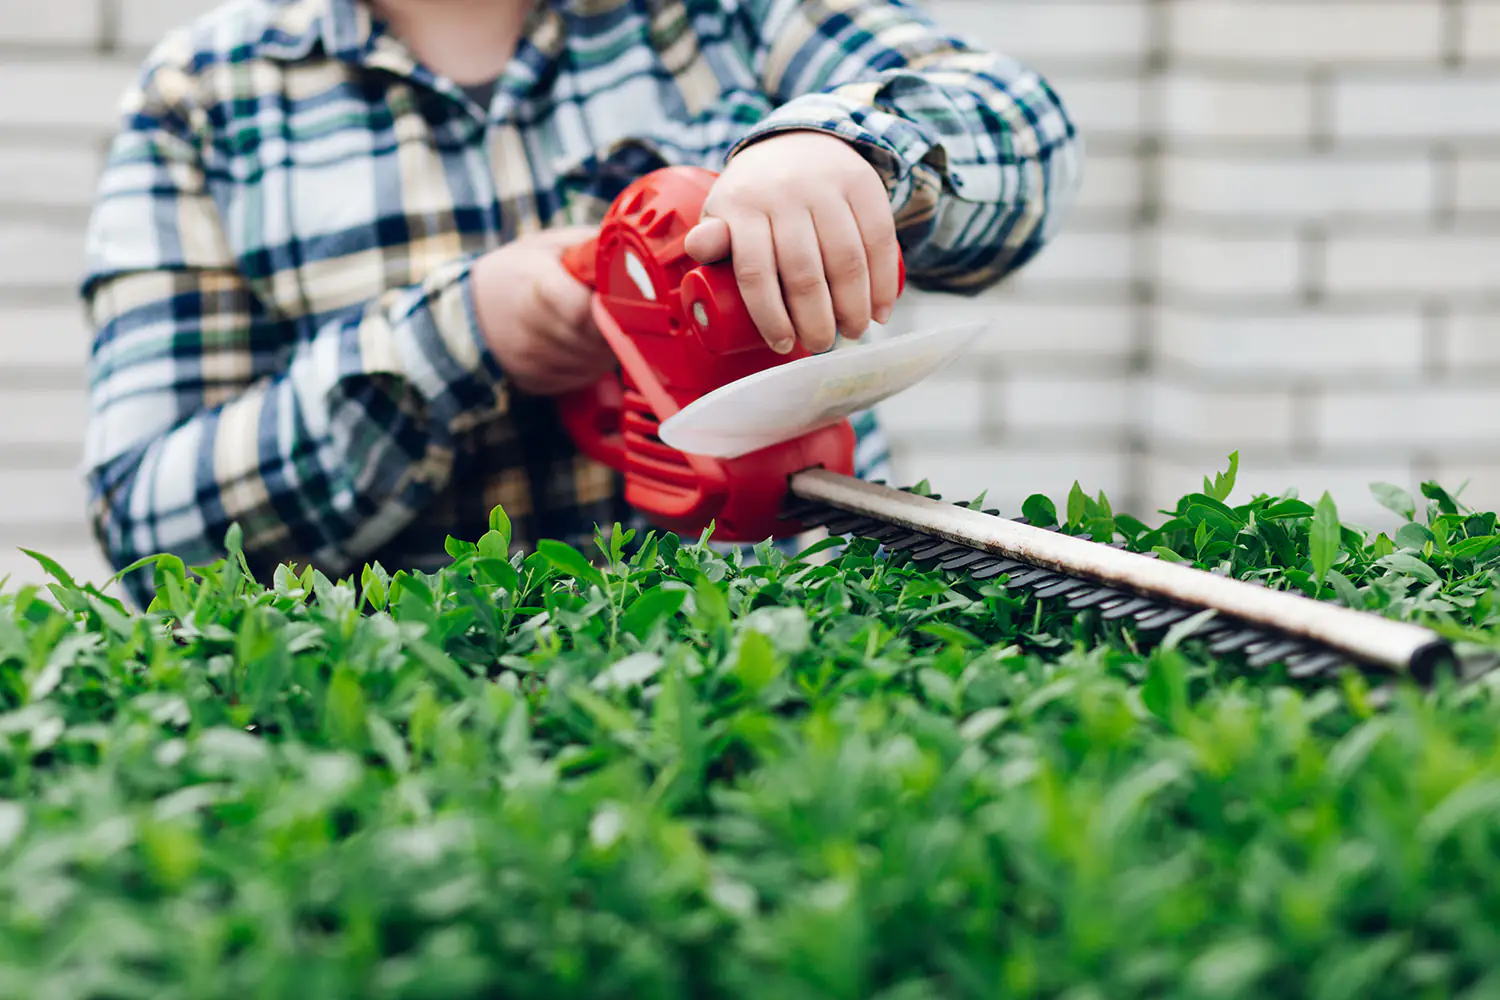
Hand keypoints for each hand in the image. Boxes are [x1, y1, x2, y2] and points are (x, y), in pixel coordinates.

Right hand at [470, 226, 615, 395]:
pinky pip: (583, 377)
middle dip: (615, 324)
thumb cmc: (518, 271)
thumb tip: (639, 251)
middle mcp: (535, 333)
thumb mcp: (552, 245)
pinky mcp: (539, 384)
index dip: (614, 305)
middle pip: (599, 339)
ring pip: (597, 362)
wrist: (470, 310)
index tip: (623, 296)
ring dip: (605, 345)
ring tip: (591, 322)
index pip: (590, 312)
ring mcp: (536, 363)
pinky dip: (589, 362)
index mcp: (540, 290)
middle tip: (611, 307)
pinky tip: (577, 342)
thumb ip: (594, 248)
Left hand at [683, 131, 900, 354]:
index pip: (755, 272)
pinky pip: (880, 240)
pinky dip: (884, 283)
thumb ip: (712, 237)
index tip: (782, 345)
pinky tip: (881, 311)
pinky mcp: (863, 184)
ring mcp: (827, 187)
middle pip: (804, 272)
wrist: (800, 139)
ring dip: (853, 307)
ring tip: (852, 332)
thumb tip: (698, 249)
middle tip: (820, 346)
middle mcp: (784, 193)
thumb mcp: (725, 211)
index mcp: (743, 206)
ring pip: (846, 259)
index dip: (770, 316)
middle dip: (815, 321)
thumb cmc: (757, 195)